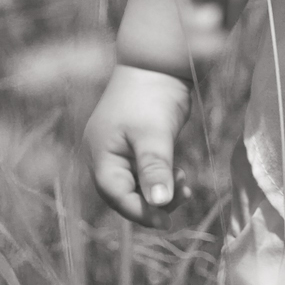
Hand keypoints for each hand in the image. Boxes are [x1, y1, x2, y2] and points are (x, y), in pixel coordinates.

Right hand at [84, 64, 192, 222]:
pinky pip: (143, 172)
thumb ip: (155, 169)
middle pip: (124, 194)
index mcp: (100, 155)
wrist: (156, 62)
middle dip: (153, 201)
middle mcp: (104, 156)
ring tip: (185, 182)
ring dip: (160, 190)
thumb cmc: (151, 95)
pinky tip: (179, 174)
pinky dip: (161, 177)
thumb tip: (158, 204)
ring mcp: (118, 150)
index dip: (140, 212)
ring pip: (136, 184)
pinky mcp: (133, 145)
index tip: (166, 222)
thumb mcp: (154, 135)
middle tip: (183, 196)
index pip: (116, 195)